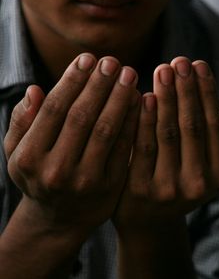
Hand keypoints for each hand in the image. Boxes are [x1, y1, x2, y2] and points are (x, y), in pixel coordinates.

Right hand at [4, 54, 139, 236]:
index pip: (54, 110)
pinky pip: (125, 148)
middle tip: (113, 61)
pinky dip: (133, 121)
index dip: (73, 81)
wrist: (60, 220)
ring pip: (107, 131)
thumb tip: (35, 90)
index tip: (88, 58)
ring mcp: (86, 181)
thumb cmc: (38, 174)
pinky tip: (141, 100)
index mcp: (29, 157)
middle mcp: (56, 170)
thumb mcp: (17, 153)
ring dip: (120, 99)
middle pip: (82, 117)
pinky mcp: (111, 187)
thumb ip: (22, 122)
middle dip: (99, 85)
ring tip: (129, 75)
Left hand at [114, 57, 218, 235]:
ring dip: (165, 97)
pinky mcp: (138, 190)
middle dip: (186, 89)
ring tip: (163, 68)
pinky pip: (142, 146)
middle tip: (180, 59)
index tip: (199, 64)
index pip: (215, 125)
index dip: (207, 92)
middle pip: (192, 126)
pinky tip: (142, 95)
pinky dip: (143, 118)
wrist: (149, 222)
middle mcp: (198, 184)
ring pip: (167, 133)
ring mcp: (168, 189)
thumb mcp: (208, 168)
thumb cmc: (182, 183)